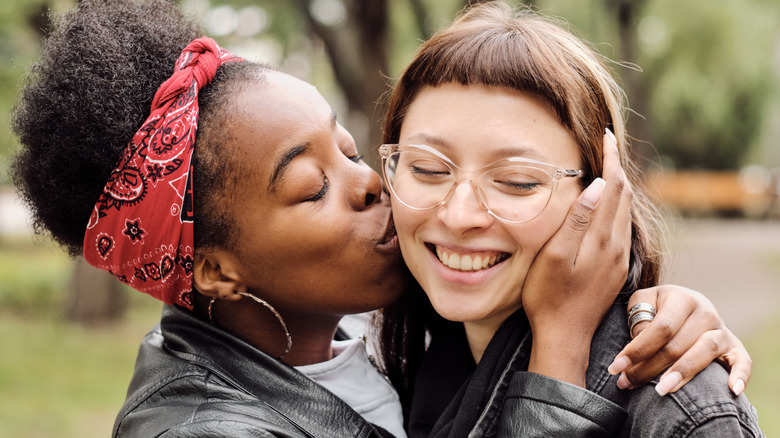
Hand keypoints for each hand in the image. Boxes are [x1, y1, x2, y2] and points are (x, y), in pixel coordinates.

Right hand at [524, 129, 632, 385]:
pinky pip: (621, 228)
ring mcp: (618, 259)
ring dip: (619, 186)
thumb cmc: (548, 297)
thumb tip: (598, 185)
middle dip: (617, 167)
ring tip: (608, 167)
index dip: (611, 159)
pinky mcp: (615, 270)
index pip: (613, 187)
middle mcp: (616, 246)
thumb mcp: (555, 256)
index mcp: (602, 239)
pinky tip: (608, 206)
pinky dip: (617, 207)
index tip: (607, 136)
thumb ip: (577, 220)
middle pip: (624, 196)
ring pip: (625, 211)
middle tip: (607, 145)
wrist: (564, 337)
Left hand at [607, 285, 751, 395]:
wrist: (685, 304)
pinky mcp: (734, 346)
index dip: (637, 349)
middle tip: (627, 383)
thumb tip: (639, 339)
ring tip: (660, 390)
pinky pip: (743, 361)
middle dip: (649, 368)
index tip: (616, 366)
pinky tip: (732, 390)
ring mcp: (722, 329)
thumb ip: (639, 317)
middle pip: (678, 344)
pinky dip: (740, 375)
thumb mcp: (643, 302)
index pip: (660, 328)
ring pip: (704, 352)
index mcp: (682, 298)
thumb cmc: (657, 307)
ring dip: (682, 374)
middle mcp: (706, 311)